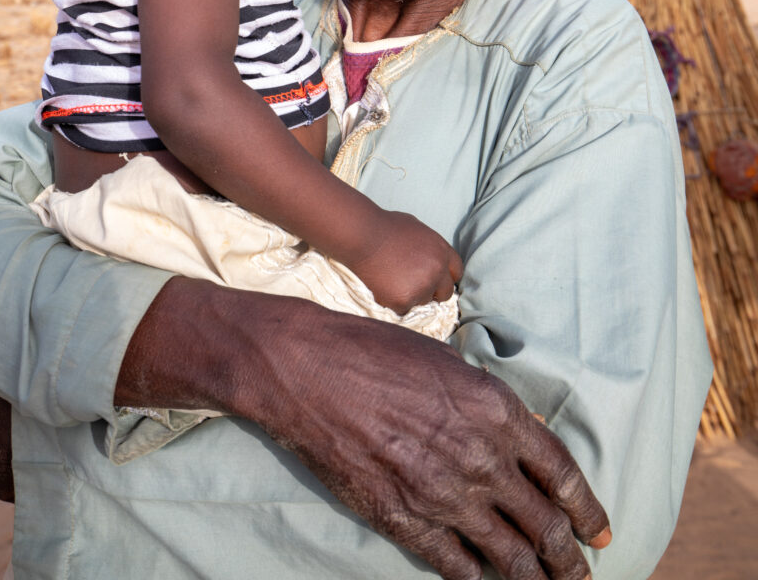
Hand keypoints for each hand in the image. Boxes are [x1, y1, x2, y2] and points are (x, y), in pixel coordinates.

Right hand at [119, 280, 610, 579]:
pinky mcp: (405, 520)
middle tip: (581, 576)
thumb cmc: (377, 352)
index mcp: (496, 411)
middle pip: (543, 525)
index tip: (599, 532)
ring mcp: (443, 495)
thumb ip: (489, 404)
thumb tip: (523, 434)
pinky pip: (455, 566)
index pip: (561, 473)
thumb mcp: (447, 362)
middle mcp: (481, 458)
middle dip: (569, 559)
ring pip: (508, 556)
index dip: (587, 509)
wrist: (310, 371)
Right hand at [344, 209, 463, 312]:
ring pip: (423, 301)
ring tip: (393, 280)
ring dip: (412, 296)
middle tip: (415, 286)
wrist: (363, 236)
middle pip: (445, 292)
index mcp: (441, 251)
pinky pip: (403, 309)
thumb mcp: (417, 228)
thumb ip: (429, 247)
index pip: (456, 272)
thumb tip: (430, 257)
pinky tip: (384, 286)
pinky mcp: (404, 301)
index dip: (445, 277)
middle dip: (434, 292)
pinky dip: (394, 302)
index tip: (437, 280)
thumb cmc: (385, 226)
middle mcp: (437, 271)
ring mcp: (421, 288)